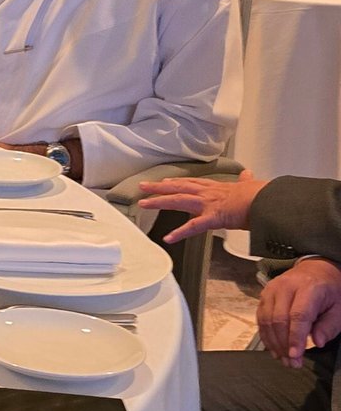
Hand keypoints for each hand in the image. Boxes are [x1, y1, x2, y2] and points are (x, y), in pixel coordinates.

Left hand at [136, 170, 266, 240]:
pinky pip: (193, 226)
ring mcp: (209, 204)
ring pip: (178, 201)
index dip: (177, 181)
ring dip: (159, 202)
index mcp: (218, 187)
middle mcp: (209, 192)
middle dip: (159, 187)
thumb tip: (248, 172)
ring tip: (142, 204)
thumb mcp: (250, 185)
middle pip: (178, 187)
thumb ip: (245, 181)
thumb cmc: (262, 195)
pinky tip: (168, 238)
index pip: (192, 182)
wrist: (269, 200)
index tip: (165, 180)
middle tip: (142, 186)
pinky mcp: (213, 217)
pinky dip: (180, 232)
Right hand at [258, 257, 340, 367]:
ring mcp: (271, 289)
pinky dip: (266, 335)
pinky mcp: (264, 295)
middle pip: (279, 319)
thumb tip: (317, 342)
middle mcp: (286, 286)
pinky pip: (260, 318)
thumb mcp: (339, 308)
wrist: (316, 269)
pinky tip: (274, 348)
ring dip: (273, 343)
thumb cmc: (330, 291)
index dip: (295, 337)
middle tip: (292, 363)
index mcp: (309, 288)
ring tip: (283, 359)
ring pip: (266, 320)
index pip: (298, 315)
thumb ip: (330, 326)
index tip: (295, 356)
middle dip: (284, 344)